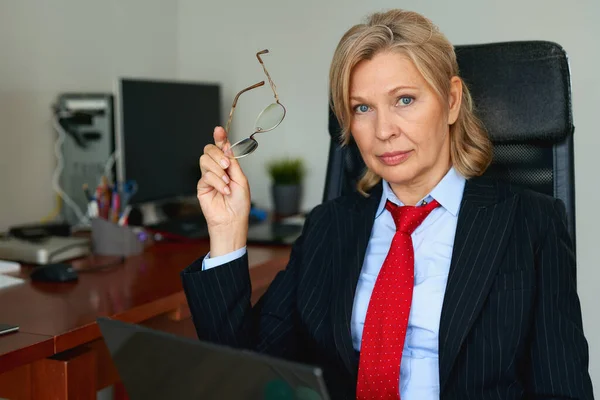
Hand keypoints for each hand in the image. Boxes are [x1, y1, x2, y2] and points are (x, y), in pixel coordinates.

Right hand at [197, 127, 249, 255]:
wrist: (232, 219)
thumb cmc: (239, 202)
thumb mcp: (241, 179)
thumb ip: (233, 162)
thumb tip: (227, 146)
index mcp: (228, 165)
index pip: (222, 148)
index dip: (219, 138)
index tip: (218, 130)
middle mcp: (217, 168)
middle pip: (210, 150)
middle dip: (218, 154)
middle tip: (227, 165)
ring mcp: (208, 176)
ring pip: (205, 160)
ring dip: (218, 169)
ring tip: (226, 182)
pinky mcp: (201, 185)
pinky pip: (206, 175)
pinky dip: (217, 181)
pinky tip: (224, 190)